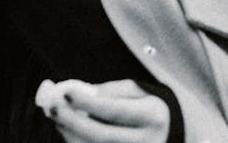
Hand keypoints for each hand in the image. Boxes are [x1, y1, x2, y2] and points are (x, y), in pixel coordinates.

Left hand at [51, 79, 169, 142]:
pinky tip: (69, 130)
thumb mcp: (139, 91)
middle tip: (52, 106)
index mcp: (152, 116)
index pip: (114, 111)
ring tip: (57, 115)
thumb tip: (78, 93)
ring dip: (70, 134)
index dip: (88, 103)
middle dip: (72, 121)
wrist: (175, 135)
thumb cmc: (150, 108)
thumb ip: (110, 92)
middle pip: (101, 136)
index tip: (66, 90)